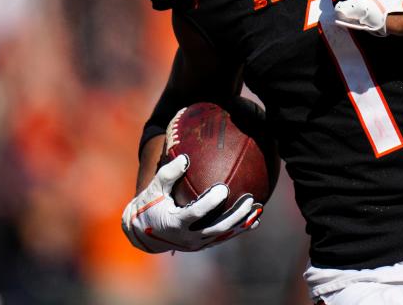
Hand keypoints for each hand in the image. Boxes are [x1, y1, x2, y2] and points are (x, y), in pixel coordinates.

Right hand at [121, 154, 261, 252]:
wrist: (143, 232)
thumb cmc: (149, 205)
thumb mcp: (154, 188)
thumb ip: (169, 173)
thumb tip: (186, 157)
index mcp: (175, 223)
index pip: (196, 213)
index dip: (210, 202)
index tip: (224, 188)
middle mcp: (187, 237)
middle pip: (216, 228)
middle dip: (235, 215)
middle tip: (249, 199)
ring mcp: (195, 244)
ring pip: (223, 235)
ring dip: (242, 223)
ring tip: (258, 209)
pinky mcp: (201, 245)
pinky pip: (223, 238)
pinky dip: (239, 230)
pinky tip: (255, 221)